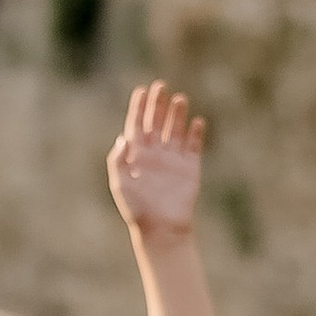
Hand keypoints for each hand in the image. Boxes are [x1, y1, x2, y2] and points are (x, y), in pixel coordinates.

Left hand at [107, 79, 207, 248]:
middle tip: (161, 86)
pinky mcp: (190, 167)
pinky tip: (197, 121)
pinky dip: (195, 133)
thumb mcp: (120, 184)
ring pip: (175, 129)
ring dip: (177, 114)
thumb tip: (122, 137)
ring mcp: (173, 158)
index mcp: (136, 155)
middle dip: (158, 104)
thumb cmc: (137, 209)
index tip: (141, 91)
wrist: (161, 228)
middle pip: (156, 121)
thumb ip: (118, 160)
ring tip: (180, 99)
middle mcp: (154, 153)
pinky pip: (194, 145)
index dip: (138, 108)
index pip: (136, 125)